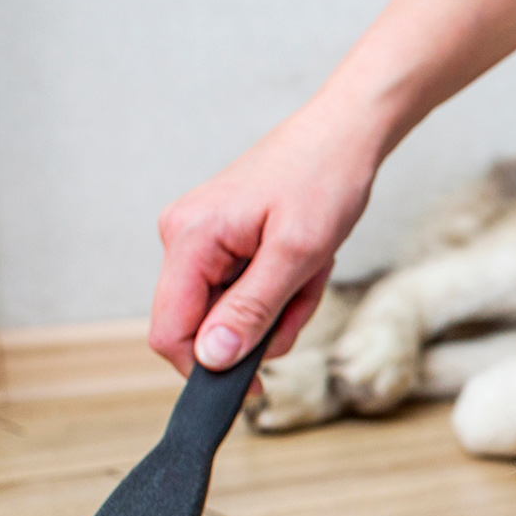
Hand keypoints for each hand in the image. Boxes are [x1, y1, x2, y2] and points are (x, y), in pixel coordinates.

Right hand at [150, 109, 377, 374]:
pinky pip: (249, 288)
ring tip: (314, 267)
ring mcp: (203, 239)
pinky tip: (308, 260)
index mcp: (189, 239)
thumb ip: (252, 310)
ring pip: (236, 310)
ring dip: (283, 304)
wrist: (345, 134)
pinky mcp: (225, 240)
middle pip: (209, 325)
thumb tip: (211, 359)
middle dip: (265, 323)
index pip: (170, 332)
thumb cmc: (323, 179)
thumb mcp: (297, 254)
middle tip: (306, 291)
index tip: (259, 382)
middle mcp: (183, 238)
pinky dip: (285, 286)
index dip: (208, 368)